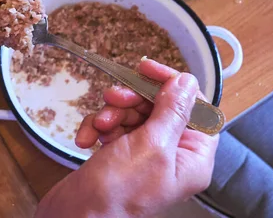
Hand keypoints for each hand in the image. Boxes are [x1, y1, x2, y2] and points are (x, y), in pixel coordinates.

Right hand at [35, 59, 218, 217]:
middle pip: (158, 107)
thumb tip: (188, 82)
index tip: (147, 68)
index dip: (173, 85)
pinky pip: (112, 126)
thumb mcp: (150, 145)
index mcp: (192, 157)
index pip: (196, 108)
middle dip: (132, 100)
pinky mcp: (119, 153)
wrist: (77, 214)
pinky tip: (87, 138)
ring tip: (99, 126)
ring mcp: (143, 154)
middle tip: (114, 98)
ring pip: (131, 113)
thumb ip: (172, 111)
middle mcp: (171, 155)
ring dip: (111, 114)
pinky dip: (97, 127)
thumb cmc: (118, 191)